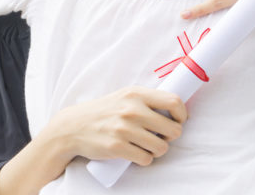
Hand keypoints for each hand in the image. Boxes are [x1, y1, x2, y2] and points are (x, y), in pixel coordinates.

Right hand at [40, 86, 186, 166]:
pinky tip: (135, 153)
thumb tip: (176, 109)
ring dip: (156, 150)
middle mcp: (131, 110)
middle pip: (173, 129)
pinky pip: (146, 159)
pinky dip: (144, 159)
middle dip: (170, 137)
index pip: (174, 102)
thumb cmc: (103, 112)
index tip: (177, 121)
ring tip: (145, 146)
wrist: (73, 126)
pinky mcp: (117, 147)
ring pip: (162, 147)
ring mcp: (124, 129)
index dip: (181, 115)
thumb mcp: (124, 96)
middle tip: (159, 137)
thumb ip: (146, 100)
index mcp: (135, 94)